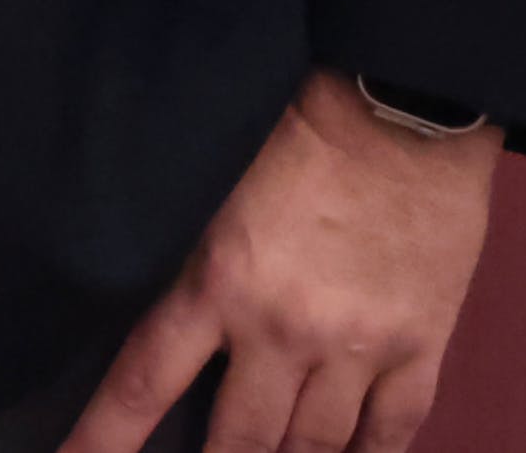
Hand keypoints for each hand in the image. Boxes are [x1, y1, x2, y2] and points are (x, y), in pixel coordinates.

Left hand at [67, 71, 499, 452]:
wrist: (402, 106)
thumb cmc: (294, 128)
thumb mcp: (210, 186)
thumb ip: (189, 258)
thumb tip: (164, 311)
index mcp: (218, 283)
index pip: (144, 383)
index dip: (104, 439)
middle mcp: (284, 330)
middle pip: (240, 439)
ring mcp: (358, 345)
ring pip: (314, 445)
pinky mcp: (422, 344)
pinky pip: (393, 430)